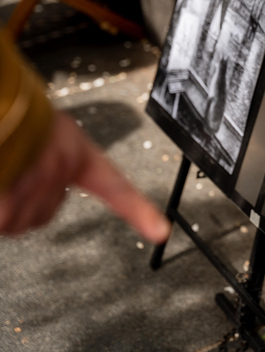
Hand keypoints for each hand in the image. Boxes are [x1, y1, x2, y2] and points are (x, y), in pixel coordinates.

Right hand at [0, 111, 170, 242]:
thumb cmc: (15, 121)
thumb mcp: (45, 138)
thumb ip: (52, 167)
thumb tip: (34, 199)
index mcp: (77, 153)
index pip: (117, 188)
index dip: (139, 212)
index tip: (160, 232)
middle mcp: (65, 167)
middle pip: (44, 217)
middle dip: (22, 205)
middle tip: (12, 179)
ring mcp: (42, 180)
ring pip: (17, 222)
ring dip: (3, 206)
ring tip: (1, 176)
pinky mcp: (14, 191)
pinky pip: (3, 220)